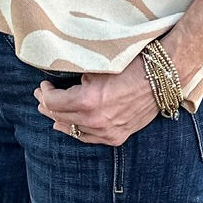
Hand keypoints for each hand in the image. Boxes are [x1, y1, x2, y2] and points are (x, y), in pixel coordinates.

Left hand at [34, 57, 157, 146]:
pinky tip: (67, 126)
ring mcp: (107, 132)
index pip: (54, 102)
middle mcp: (96, 121)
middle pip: (61, 117)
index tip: (43, 85)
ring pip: (74, 129)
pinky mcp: (118, 137)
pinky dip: (76, 130)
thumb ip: (77, 78)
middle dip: (48, 106)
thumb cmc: (130, 64)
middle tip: (41, 96)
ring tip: (50, 111)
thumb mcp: (98, 66)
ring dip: (60, 119)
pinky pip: (89, 138)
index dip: (45, 93)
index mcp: (88, 101)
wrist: (161, 77)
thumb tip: (62, 82)